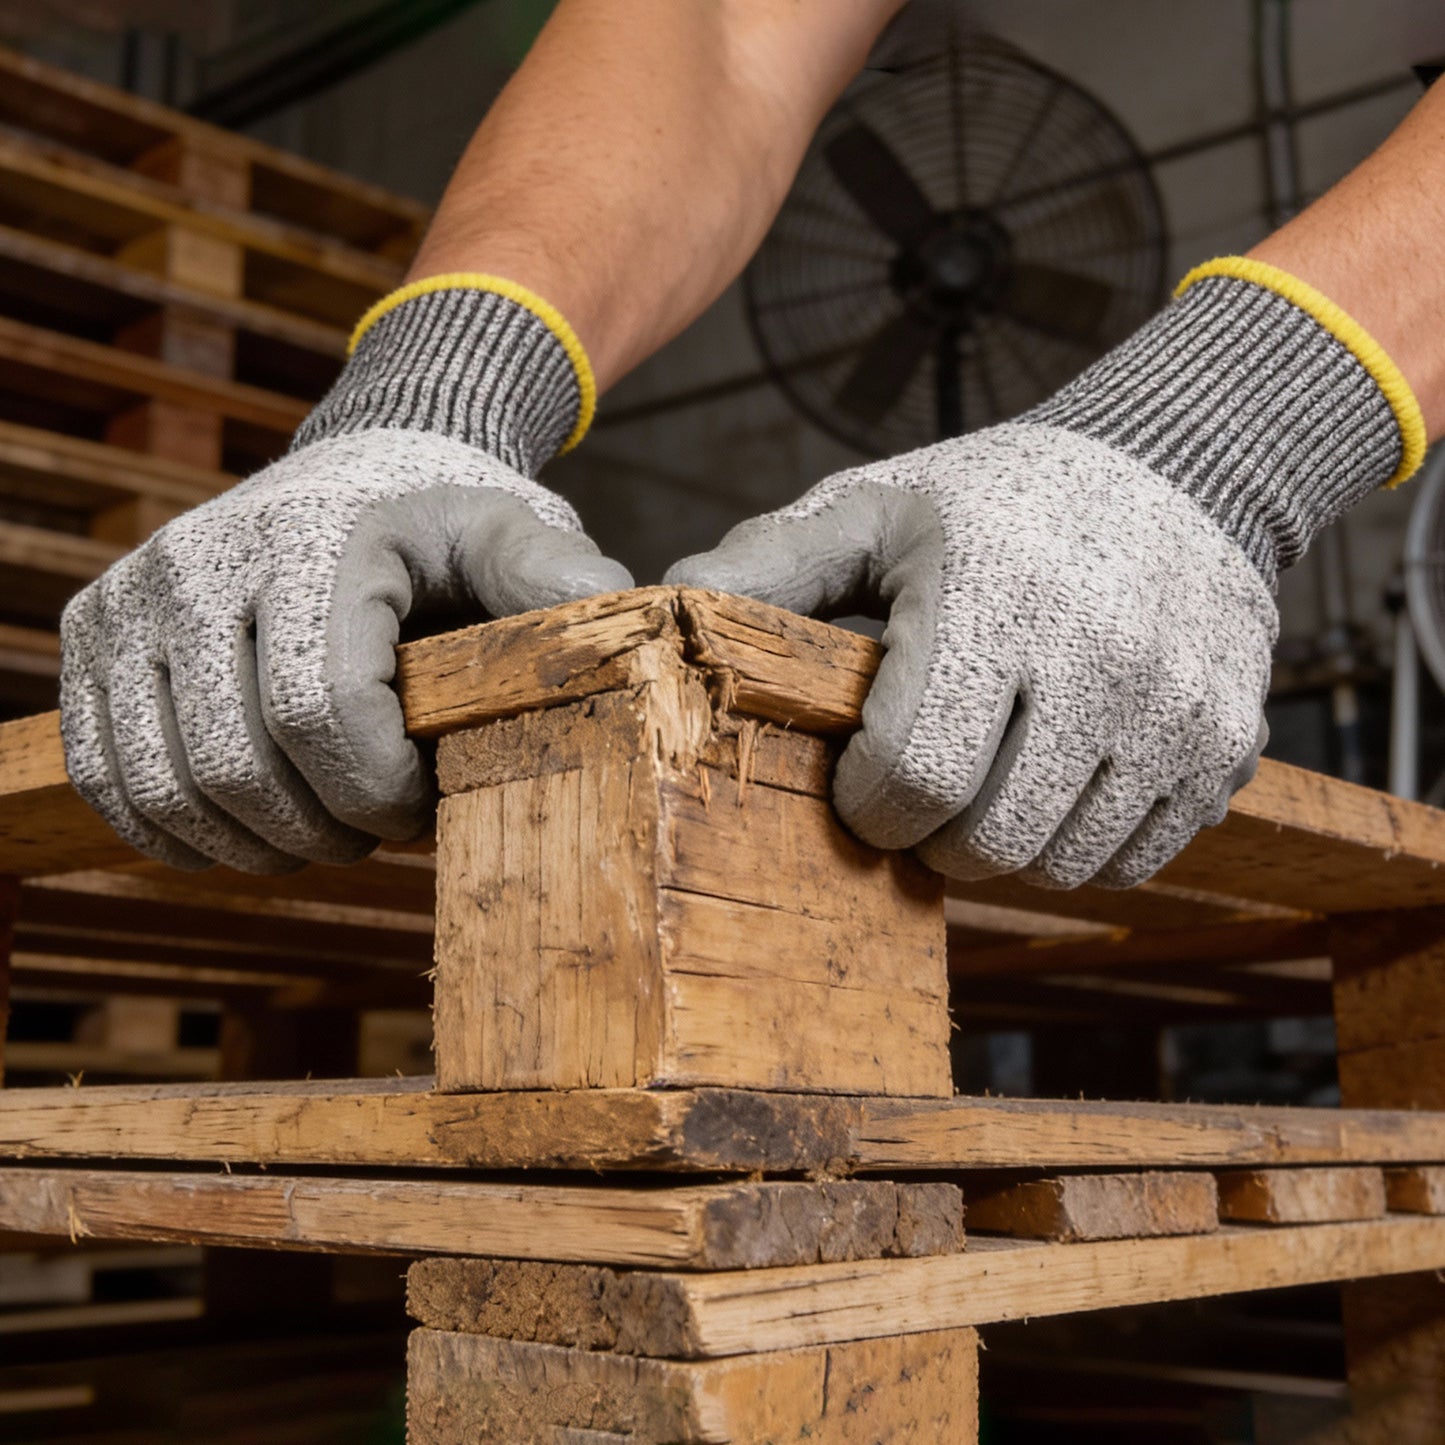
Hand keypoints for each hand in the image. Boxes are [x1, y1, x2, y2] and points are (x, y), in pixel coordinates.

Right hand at [61, 283, 629, 871]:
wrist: (359, 469)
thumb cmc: (447, 523)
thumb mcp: (516, 535)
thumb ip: (556, 581)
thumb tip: (609, 623)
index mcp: (310, 539)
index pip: (320, 713)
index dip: (376, 791)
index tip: (422, 800)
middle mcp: (200, 558)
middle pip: (239, 767)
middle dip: (323, 828)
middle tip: (377, 825)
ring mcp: (134, 595)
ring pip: (169, 788)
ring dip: (257, 841)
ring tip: (324, 824)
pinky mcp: (94, 631)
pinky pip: (108, 778)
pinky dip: (180, 833)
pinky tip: (251, 826)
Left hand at [670, 261, 1415, 886]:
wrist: (1177, 468)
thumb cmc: (996, 500)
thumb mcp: (873, 508)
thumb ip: (769, 565)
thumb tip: (664, 605)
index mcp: (991, 597)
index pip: (912, 777)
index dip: (868, 806)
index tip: (861, 783)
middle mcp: (1100, 657)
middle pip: (988, 841)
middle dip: (931, 838)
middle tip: (918, 793)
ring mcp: (1178, 708)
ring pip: (1062, 865)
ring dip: (1004, 846)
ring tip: (986, 782)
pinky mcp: (1229, 745)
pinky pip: (1135, 860)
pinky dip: (1081, 843)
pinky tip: (1056, 781)